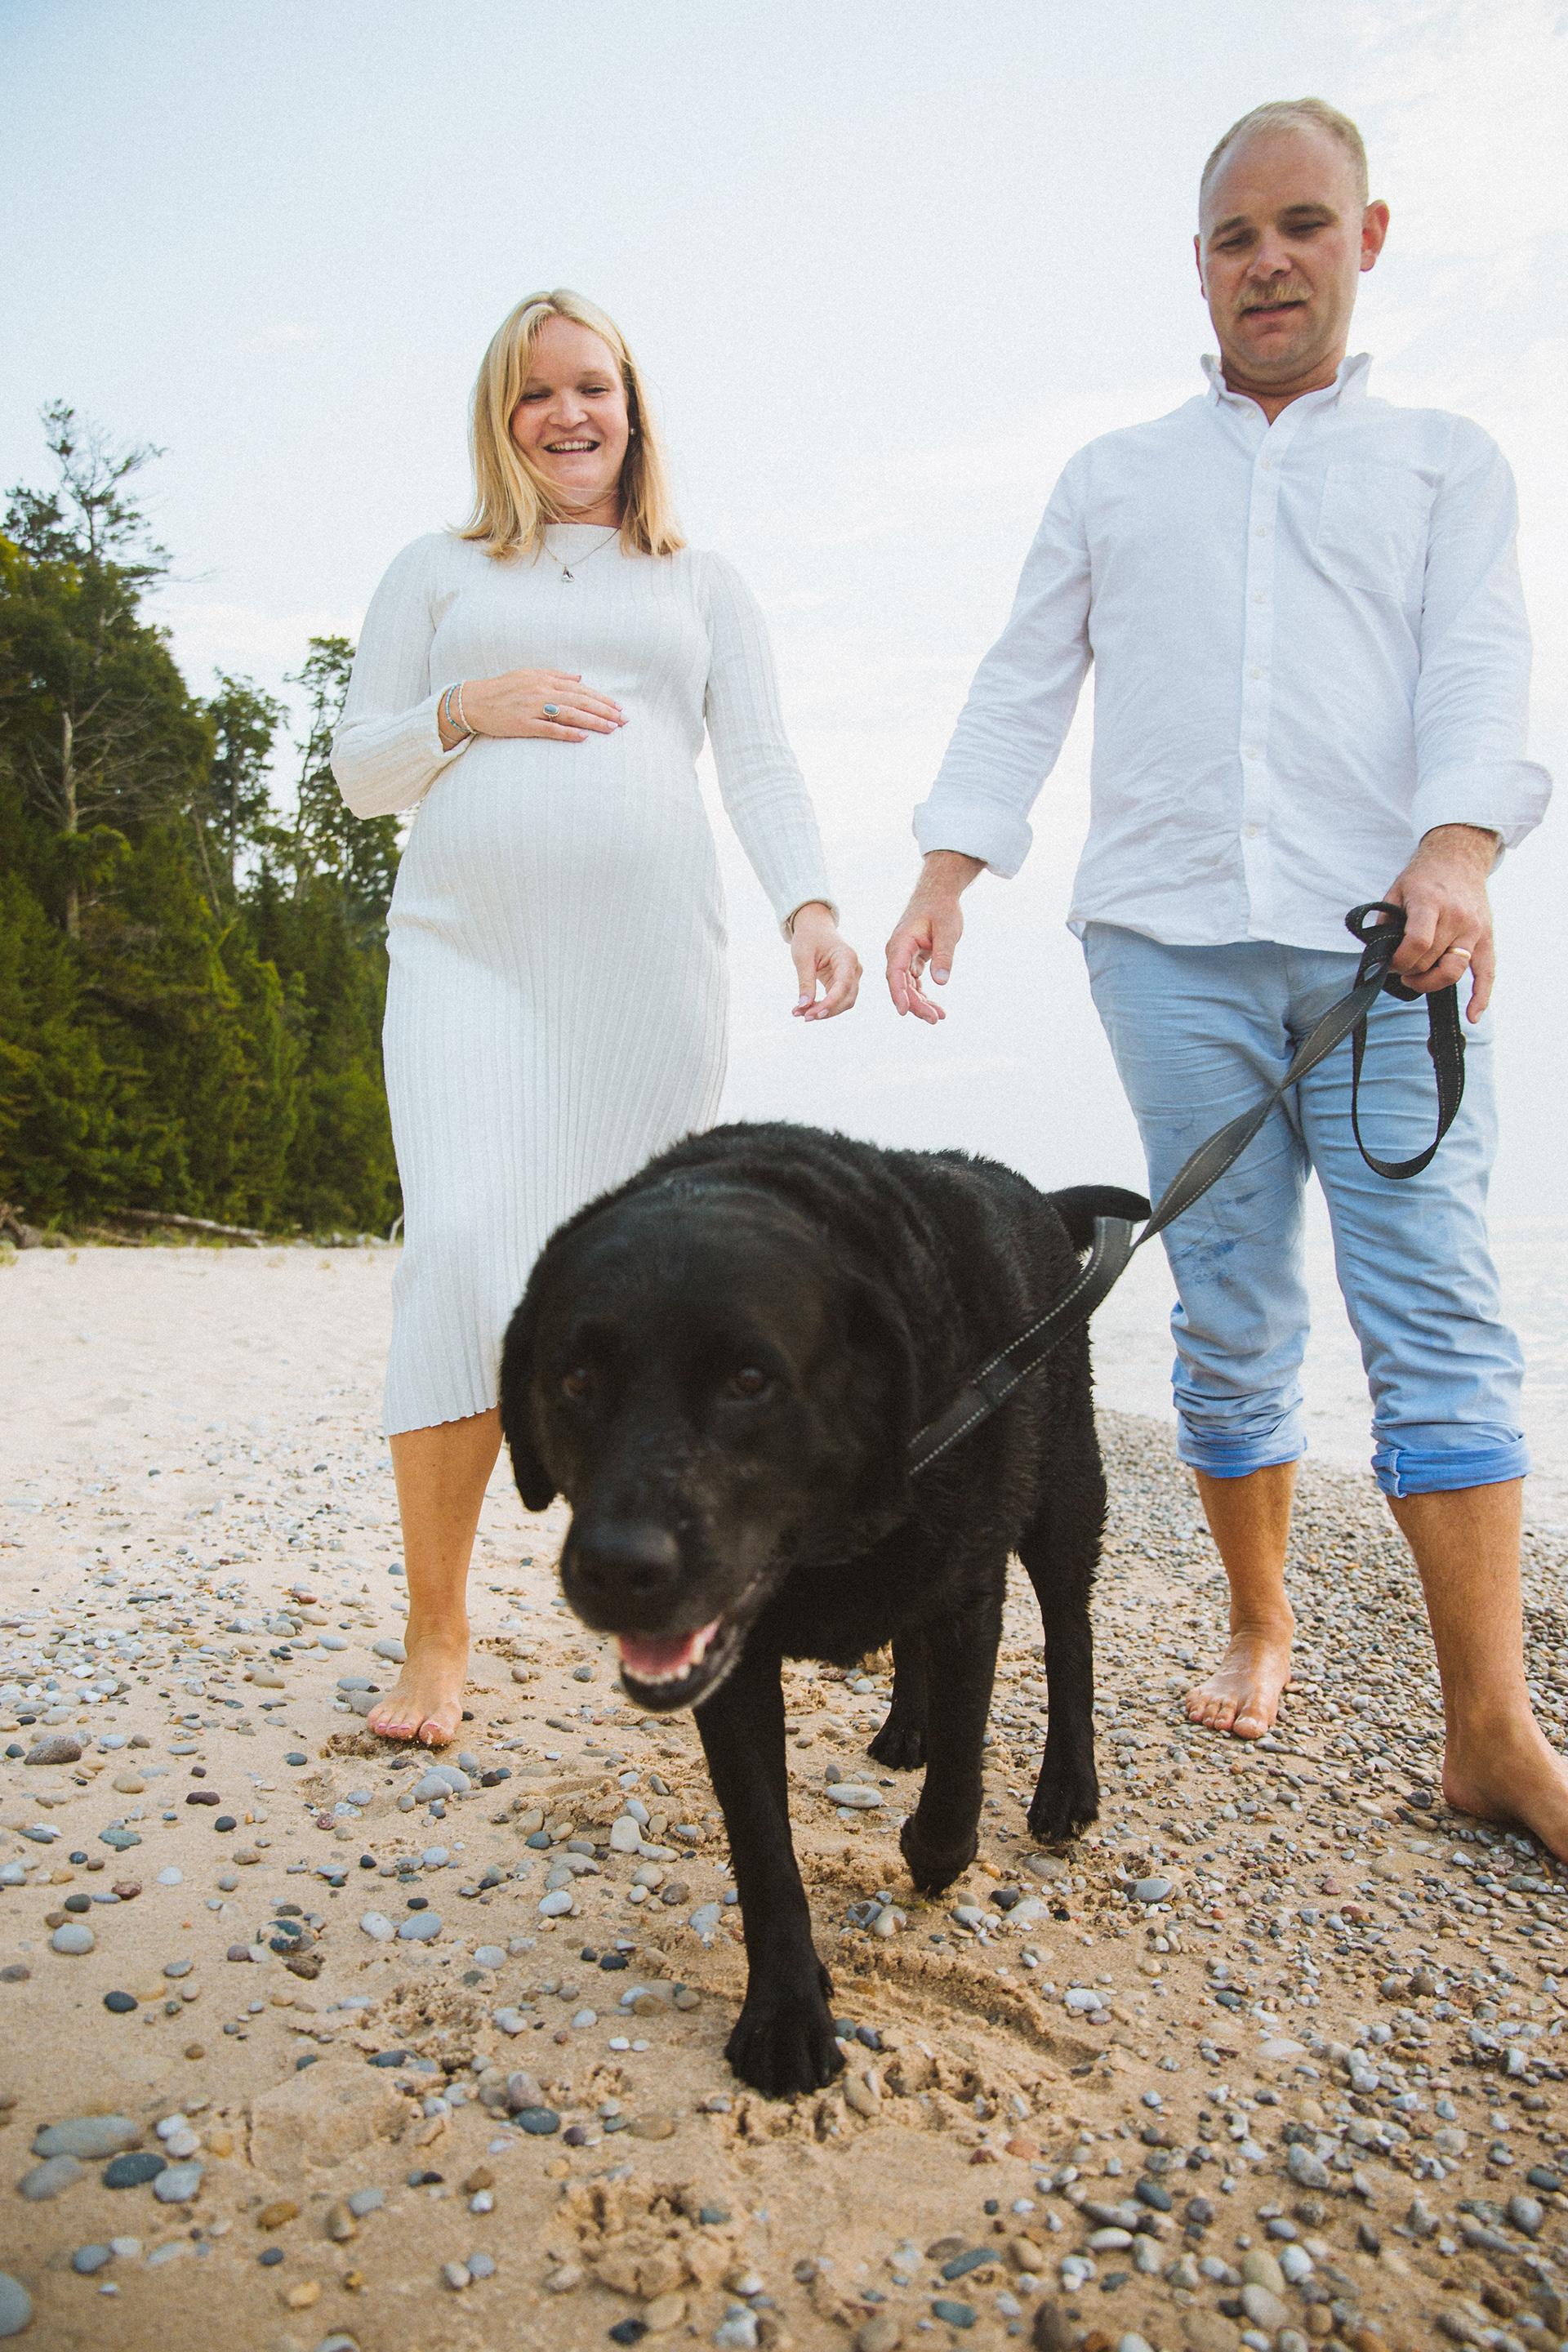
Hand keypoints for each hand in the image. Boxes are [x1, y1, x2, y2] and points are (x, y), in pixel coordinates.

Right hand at [444, 668, 624, 746]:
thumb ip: (555, 675)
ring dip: (592, 721)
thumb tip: (579, 677)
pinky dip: (567, 732)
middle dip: (604, 711)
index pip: (580, 689)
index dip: (601, 698)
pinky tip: (583, 737)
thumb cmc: (502, 689)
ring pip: (570, 714)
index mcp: (545, 680)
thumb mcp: (529, 675)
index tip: (618, 708)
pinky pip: (549, 729)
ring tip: (611, 729)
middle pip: (580, 701)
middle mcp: (542, 691)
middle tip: (624, 721)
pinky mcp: (523, 724)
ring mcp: (533, 708)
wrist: (473, 701)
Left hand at [789, 903, 860, 1020]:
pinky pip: (836, 999)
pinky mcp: (843, 982)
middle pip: (847, 998)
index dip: (830, 1003)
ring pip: (843, 1002)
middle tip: (803, 1016)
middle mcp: (854, 968)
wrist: (814, 927)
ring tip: (800, 1013)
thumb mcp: (803, 957)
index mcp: (847, 957)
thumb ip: (805, 982)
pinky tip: (806, 1009)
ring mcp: (851, 976)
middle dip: (826, 1010)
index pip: (843, 986)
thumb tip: (804, 1006)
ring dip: (824, 1011)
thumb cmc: (809, 937)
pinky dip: (822, 1006)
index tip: (814, 1014)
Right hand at [884, 850, 983, 1022]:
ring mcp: (903, 958)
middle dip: (916, 1004)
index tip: (904, 1011)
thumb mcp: (947, 930)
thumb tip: (941, 982)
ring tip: (939, 1017)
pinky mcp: (912, 961)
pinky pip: (914, 982)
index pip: (895, 973)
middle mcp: (897, 953)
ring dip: (921, 1003)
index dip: (899, 993)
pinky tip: (936, 1008)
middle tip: (935, 1019)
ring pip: (908, 986)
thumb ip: (944, 955)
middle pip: (901, 984)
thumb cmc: (941, 909)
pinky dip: (924, 995)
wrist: (937, 895)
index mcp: (901, 943)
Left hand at [1384, 823, 1499, 1022]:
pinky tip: (1472, 1016)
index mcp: (1431, 902)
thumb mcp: (1396, 891)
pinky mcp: (1487, 938)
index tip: (1388, 964)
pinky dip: (1481, 997)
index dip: (1399, 961)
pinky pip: (1488, 973)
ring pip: (1454, 971)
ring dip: (1431, 983)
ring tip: (1415, 979)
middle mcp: (1457, 917)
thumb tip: (1378, 958)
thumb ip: (1385, 923)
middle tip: (1398, 967)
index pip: (1417, 943)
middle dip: (1409, 971)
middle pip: (1432, 961)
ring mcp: (1475, 929)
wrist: (1458, 859)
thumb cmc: (1423, 878)